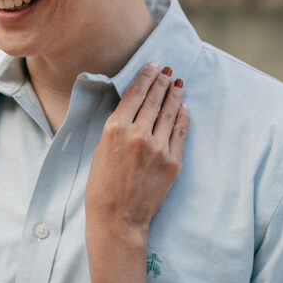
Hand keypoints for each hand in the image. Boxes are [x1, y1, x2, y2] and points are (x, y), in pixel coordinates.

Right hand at [85, 62, 188, 246]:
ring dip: (174, 94)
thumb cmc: (102, 186)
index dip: (146, 76)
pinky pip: (180, 132)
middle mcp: (138, 134)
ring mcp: (158, 148)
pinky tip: (183, 107)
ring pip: (170, 112)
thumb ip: (116, 128)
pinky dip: (182, 116)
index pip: (135, 94)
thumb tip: (132, 110)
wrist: (118, 218)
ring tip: (177, 82)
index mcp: (115, 129)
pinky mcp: (173, 162)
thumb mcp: (100, 150)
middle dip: (162, 81)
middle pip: (154, 99)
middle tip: (167, 69)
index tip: (153, 64)